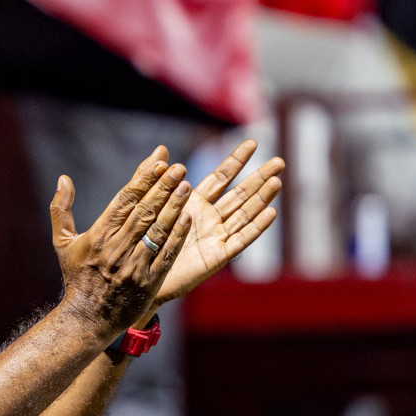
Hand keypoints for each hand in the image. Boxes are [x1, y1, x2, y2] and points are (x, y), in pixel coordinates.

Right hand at [51, 147, 192, 337]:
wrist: (87, 318)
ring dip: (174, 206)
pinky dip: (176, 236)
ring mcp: (134, 265)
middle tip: (179, 167)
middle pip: (144, 211)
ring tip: (187, 186)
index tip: (158, 161)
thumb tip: (63, 179)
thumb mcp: (62, 242)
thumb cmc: (76, 276)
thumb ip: (60, 209)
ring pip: (157, 230)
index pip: (124, 201)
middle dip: (163, 187)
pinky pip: (166, 255)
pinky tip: (187, 218)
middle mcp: (116, 248)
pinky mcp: (148, 282)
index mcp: (98, 235)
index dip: (143, 180)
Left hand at [154, 139, 283, 304]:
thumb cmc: (140, 239)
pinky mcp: (217, 256)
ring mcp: (215, 236)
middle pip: (240, 194)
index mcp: (193, 202)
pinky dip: (256, 227)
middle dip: (259, 177)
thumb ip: (154, 178)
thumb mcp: (146, 205)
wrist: (137, 273)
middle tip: (279, 161)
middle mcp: (209, 218)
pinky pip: (240, 240)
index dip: (236, 160)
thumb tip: (161, 149)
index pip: (220, 177)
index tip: (253, 142)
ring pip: (245, 214)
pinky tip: (271, 212)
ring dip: (262, 198)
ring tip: (277, 181)